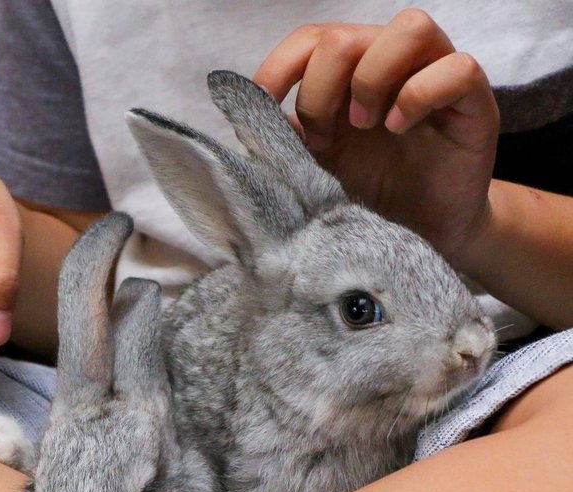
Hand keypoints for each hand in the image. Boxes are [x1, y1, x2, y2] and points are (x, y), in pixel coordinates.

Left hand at [254, 8, 498, 265]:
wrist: (422, 239)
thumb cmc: (370, 196)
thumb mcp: (315, 167)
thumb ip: (284, 138)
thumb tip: (242, 115)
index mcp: (349, 75)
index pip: (312, 38)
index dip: (281, 65)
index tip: (265, 104)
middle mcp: (391, 66)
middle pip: (348, 35)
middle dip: (320, 87)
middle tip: (323, 138)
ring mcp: (435, 79)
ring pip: (410, 27)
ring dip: (371, 77)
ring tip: (363, 125)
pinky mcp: (475, 104)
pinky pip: (457, 67)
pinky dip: (418, 94)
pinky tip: (398, 129)